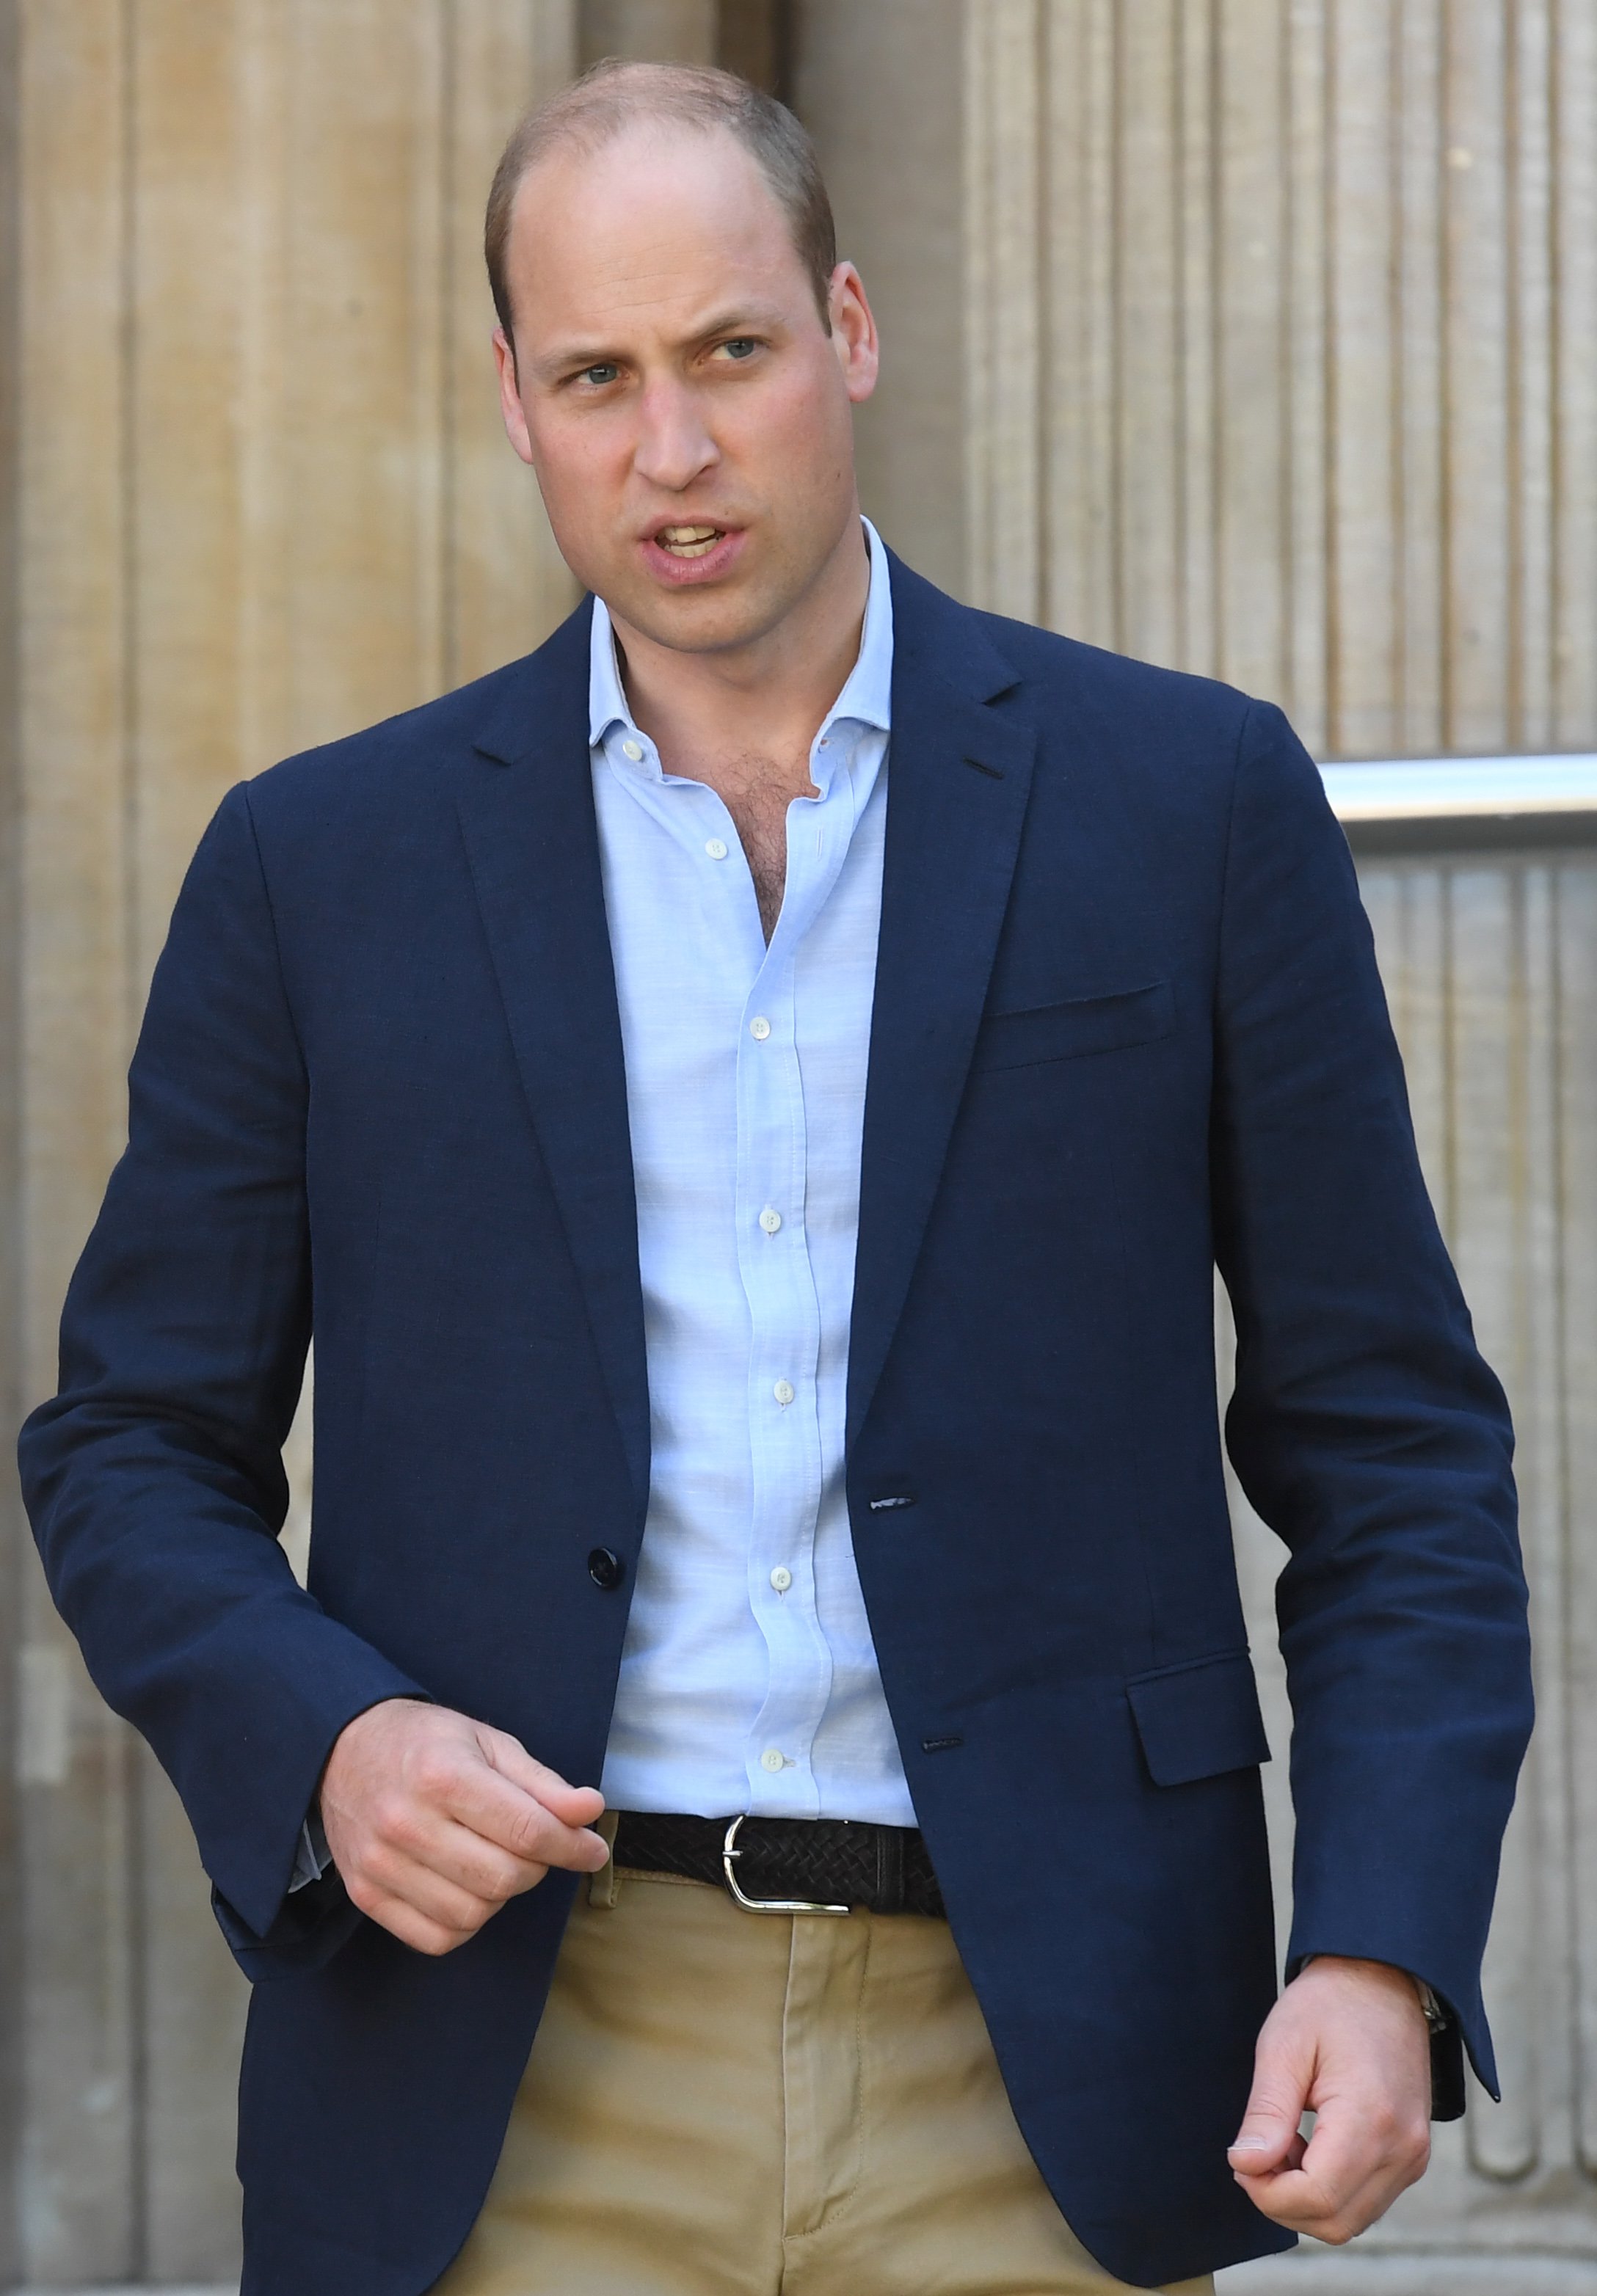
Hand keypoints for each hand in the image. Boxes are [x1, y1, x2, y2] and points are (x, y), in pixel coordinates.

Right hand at [318, 1699, 609, 1954]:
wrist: (341, 1750)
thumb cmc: (427, 1743)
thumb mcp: (489, 1743)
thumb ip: (542, 1783)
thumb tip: (590, 1811)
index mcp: (443, 1774)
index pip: (527, 1830)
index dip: (572, 1846)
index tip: (592, 1849)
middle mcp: (406, 1822)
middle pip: (503, 1877)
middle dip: (537, 1867)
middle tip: (533, 1845)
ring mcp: (380, 1864)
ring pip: (473, 1914)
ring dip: (501, 1895)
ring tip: (495, 1859)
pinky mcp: (364, 1895)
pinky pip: (435, 1938)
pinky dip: (465, 1923)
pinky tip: (466, 1887)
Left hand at [1228, 1955, 1431, 2241]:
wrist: (1383, 1978)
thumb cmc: (1328, 2004)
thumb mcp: (1283, 2046)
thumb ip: (1266, 2113)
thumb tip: (1245, 2166)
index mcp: (1371, 2118)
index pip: (1318, 2198)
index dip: (1268, 2193)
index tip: (1241, 2160)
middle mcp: (1403, 2148)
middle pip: (1335, 2221)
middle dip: (1283, 2201)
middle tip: (1256, 2152)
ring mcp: (1413, 2155)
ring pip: (1351, 2220)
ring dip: (1305, 2198)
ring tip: (1283, 2141)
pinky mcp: (1412, 2156)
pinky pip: (1366, 2200)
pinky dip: (1329, 2190)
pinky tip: (1308, 2145)